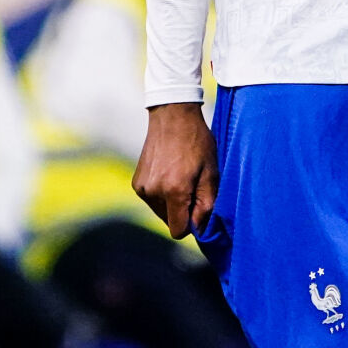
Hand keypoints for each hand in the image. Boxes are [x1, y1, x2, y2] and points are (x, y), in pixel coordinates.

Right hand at [133, 102, 216, 238]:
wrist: (172, 116)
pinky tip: (168, 173)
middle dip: (181, 211)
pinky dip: (161, 193)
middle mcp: (153, 192)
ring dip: (171, 202)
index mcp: (174, 191)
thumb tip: (198, 228)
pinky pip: (152, 199)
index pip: (178, 231)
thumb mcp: (211, 173)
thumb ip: (206, 205)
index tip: (198, 205)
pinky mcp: (136, 182)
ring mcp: (142, 187)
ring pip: (160, 211)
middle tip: (191, 186)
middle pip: (169, 221)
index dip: (191, 223)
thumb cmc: (197, 143)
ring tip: (180, 177)